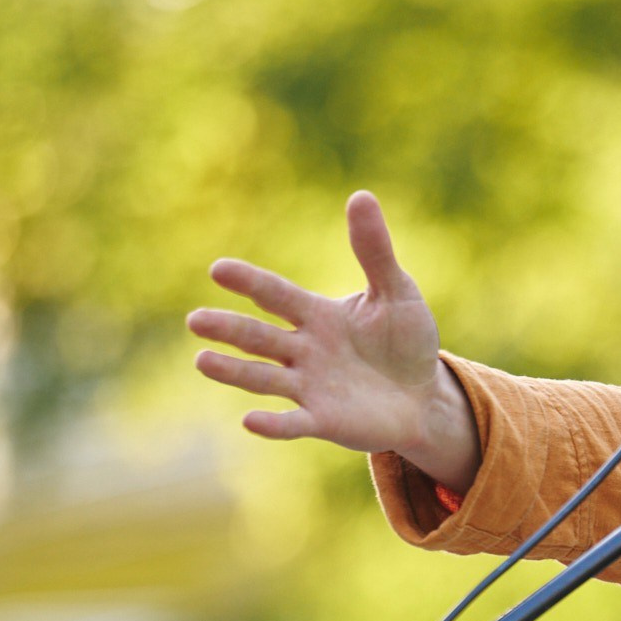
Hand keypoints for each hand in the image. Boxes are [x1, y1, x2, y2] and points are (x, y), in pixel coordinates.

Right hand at [186, 191, 480, 487]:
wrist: (425, 396)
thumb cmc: (407, 341)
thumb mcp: (397, 292)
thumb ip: (374, 251)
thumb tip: (362, 196)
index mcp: (315, 314)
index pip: (275, 295)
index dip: (249, 282)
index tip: (219, 269)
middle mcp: (304, 350)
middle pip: (258, 337)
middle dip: (227, 330)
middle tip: (195, 321)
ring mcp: (310, 386)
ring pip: (263, 378)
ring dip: (234, 371)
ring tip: (202, 361)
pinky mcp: (324, 420)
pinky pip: (293, 422)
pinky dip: (273, 424)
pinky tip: (249, 421)